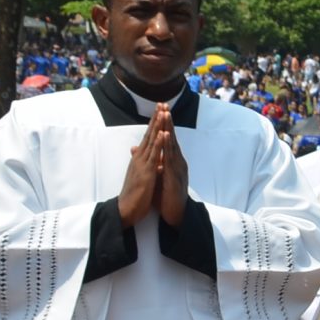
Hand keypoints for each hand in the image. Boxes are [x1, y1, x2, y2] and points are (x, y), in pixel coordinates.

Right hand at [118, 118, 161, 229]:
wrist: (126, 209)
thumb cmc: (135, 194)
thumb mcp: (141, 176)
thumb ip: (145, 164)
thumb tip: (148, 158)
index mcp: (140, 159)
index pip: (148, 137)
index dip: (154, 123)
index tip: (160, 110)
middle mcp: (140, 158)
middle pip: (149, 134)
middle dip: (156, 118)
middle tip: (161, 102)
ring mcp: (142, 164)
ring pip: (151, 141)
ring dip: (157, 125)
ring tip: (163, 111)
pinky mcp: (146, 172)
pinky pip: (153, 156)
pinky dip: (158, 144)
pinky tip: (163, 133)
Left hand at [154, 105, 189, 227]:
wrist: (174, 215)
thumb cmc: (166, 196)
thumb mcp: (157, 176)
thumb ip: (152, 162)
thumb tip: (141, 151)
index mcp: (172, 162)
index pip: (167, 139)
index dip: (164, 125)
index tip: (160, 109)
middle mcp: (177, 162)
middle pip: (172, 138)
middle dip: (167, 121)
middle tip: (164, 104)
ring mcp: (177, 169)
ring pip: (172, 145)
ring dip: (169, 129)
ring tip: (165, 114)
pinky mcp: (175, 176)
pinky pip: (171, 158)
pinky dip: (168, 146)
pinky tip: (165, 135)